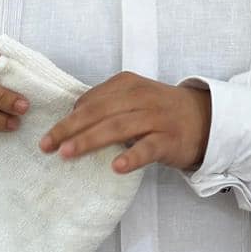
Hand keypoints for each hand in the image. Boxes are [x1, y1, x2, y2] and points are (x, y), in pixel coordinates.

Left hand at [39, 72, 211, 174]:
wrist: (204, 118)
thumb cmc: (160, 111)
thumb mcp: (134, 98)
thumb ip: (107, 104)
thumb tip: (72, 120)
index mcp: (128, 84)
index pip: (92, 99)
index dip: (70, 116)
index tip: (51, 135)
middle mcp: (141, 97)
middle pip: (99, 111)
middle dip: (70, 128)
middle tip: (47, 145)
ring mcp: (156, 118)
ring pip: (118, 127)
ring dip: (90, 140)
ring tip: (68, 153)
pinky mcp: (169, 140)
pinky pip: (148, 148)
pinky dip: (131, 156)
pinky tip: (115, 167)